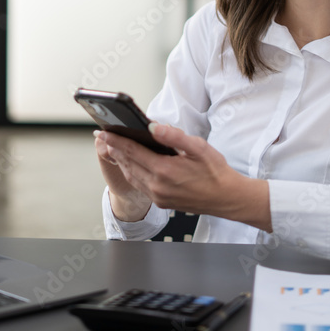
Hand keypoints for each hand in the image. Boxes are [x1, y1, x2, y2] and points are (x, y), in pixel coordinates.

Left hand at [97, 123, 270, 230]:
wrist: (227, 198)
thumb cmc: (215, 172)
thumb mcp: (198, 147)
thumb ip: (174, 136)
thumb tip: (153, 127)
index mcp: (165, 170)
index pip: (133, 151)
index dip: (116, 140)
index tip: (104, 132)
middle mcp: (158, 186)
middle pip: (128, 164)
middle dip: (114, 149)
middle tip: (102, 137)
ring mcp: (159, 197)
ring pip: (132, 176)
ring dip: (120, 161)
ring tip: (112, 148)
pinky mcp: (162, 203)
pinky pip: (140, 186)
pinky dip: (131, 173)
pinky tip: (130, 166)